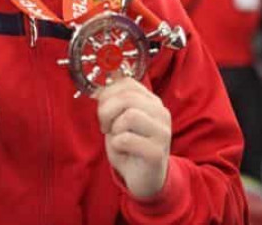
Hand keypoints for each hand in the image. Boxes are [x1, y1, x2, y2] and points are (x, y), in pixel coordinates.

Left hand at [96, 77, 170, 198]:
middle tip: (104, 126)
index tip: (102, 109)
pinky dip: (117, 144)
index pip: (128, 83)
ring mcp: (162, 132)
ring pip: (130, 116)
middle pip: (128, 97)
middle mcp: (161, 113)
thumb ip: (114, 103)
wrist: (145, 179)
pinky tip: (122, 150)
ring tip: (117, 138)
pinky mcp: (157, 152)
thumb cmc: (130, 147)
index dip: (108, 93)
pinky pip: (127, 139)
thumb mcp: (119, 120)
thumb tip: (99, 90)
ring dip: (114, 128)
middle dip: (106, 111)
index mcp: (152, 102)